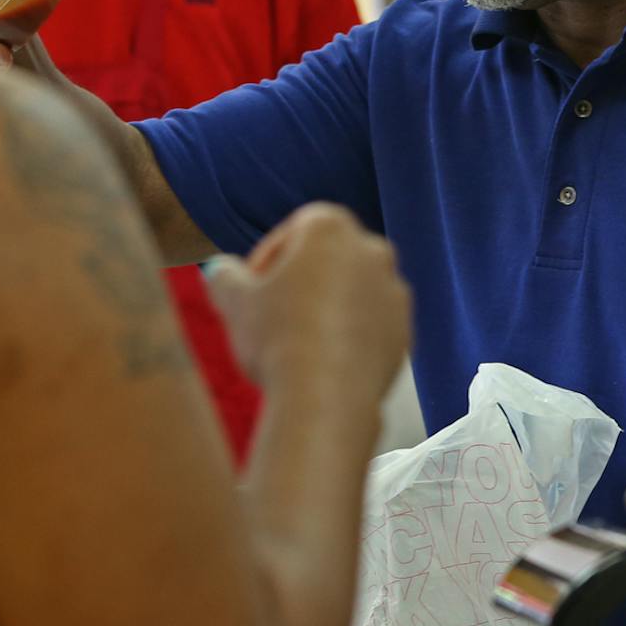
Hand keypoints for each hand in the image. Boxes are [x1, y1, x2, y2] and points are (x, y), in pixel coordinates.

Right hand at [204, 203, 411, 397]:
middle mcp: (372, 250)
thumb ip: (224, 275)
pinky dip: (348, 336)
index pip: (295, 230)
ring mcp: (394, 291)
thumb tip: (220, 271)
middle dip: (301, 282)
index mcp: (331, 227)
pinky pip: (369, 325)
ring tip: (295, 343)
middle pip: (327, 259)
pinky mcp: (404, 330)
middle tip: (272, 315)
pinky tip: (321, 361)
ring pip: (351, 292)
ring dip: (326, 309)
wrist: (324, 398)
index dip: (267, 259)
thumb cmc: (276, 338)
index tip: (251, 289)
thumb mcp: (234, 300)